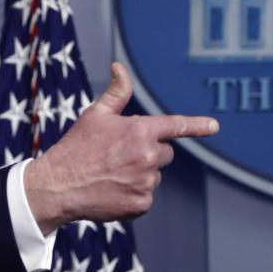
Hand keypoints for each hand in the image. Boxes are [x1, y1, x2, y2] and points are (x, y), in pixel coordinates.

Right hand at [24, 62, 217, 233]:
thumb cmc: (76, 148)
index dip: (198, 125)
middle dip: (150, 153)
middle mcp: (147, 156)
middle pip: (165, 154)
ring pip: (154, 176)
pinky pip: (145, 198)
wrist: (57, 186)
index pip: (176, 126)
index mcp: (140, 131)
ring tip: (111, 175)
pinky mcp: (140, 204)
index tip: (215, 125)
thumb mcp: (96, 116)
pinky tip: (112, 192)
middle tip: (121, 156)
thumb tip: (120, 67)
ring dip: (140, 175)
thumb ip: (117, 93)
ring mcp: (145, 182)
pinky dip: (133, 196)